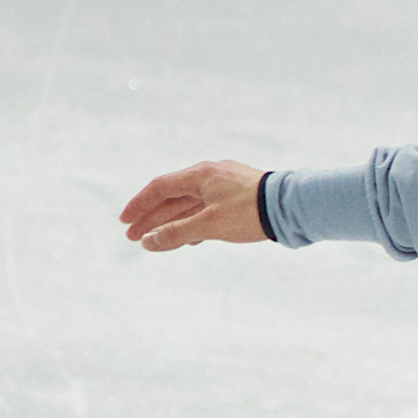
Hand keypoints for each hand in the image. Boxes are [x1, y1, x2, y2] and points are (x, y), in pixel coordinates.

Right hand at [120, 159, 267, 253]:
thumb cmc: (250, 212)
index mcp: (200, 175)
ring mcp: (226, 185)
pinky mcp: (240, 196)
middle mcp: (210, 175)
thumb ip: (177, 233)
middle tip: (134, 237)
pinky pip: (209, 209)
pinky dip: (196, 223)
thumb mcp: (209, 225)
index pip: (160, 188)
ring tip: (158, 240)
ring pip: (192, 205)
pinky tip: (190, 238)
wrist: (292, 207)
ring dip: (174, 222)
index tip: (126, 222)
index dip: (140, 206)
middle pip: (174, 197)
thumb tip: (148, 242)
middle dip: (153, 218)